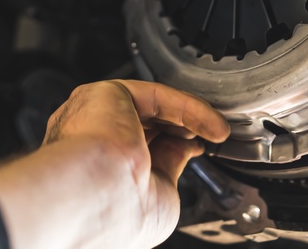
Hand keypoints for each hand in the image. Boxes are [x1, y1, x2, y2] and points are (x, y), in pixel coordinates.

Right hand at [0, 80, 229, 248]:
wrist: (97, 195)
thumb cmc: (115, 212)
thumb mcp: (159, 195)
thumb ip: (170, 166)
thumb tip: (189, 148)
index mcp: (95, 169)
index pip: (138, 149)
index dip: (172, 147)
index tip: (197, 151)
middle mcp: (90, 141)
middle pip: (145, 123)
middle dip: (181, 129)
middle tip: (210, 138)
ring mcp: (96, 116)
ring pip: (151, 106)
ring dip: (189, 117)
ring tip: (216, 131)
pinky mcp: (108, 95)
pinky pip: (156, 96)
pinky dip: (187, 107)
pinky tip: (210, 123)